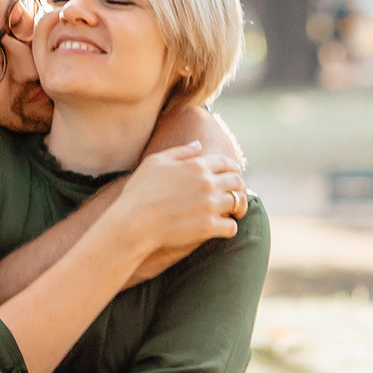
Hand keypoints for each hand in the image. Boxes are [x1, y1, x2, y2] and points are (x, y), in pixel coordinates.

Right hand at [110, 141, 248, 259]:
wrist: (134, 222)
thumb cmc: (140, 191)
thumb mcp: (155, 162)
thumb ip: (180, 152)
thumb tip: (198, 144)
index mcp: (197, 166)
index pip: (226, 163)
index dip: (233, 168)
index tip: (234, 173)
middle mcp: (207, 184)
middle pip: (237, 182)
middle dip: (239, 186)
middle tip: (236, 193)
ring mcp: (209, 206)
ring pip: (238, 202)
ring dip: (237, 206)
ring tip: (234, 211)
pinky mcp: (208, 227)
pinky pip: (231, 226)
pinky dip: (230, 226)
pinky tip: (223, 227)